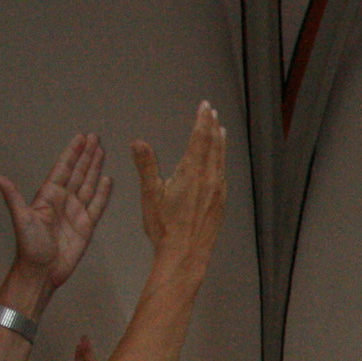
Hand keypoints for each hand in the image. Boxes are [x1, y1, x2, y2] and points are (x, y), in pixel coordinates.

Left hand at [0, 132, 112, 292]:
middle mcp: (63, 200)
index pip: (63, 168)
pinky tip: (107, 180)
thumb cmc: (30, 246)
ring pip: (88, 184)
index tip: (80, 138)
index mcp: (49, 195)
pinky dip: (103, 192)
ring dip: (95, 168)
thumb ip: (12, 195)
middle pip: (78, 172)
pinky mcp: (86, 225)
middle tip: (94, 137)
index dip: (72, 153)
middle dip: (86, 155)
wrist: (42, 270)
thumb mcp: (21, 218)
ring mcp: (76, 212)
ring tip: (102, 151)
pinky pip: (97, 205)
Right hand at [129, 103, 228, 266]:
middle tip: (212, 112)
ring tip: (220, 130)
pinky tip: (220, 162)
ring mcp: (218, 191)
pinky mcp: (220, 203)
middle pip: (213, 145)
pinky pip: (223, 174)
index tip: (204, 106)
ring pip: (221, 159)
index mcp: (192, 172)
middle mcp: (210, 179)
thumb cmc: (166, 227)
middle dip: (212, 126)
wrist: (187, 254)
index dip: (202, 120)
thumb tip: (138, 142)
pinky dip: (222, 161)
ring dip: (219, 142)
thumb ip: (146, 165)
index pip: (200, 138)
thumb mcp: (150, 194)